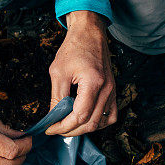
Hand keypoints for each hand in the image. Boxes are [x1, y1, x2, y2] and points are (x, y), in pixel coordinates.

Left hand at [46, 10, 116, 135]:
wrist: (89, 33)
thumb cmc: (74, 48)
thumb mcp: (58, 71)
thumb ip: (56, 97)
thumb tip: (53, 117)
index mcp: (93, 82)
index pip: (80, 116)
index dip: (64, 127)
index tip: (51, 128)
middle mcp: (107, 89)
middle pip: (91, 123)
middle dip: (71, 130)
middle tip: (56, 129)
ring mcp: (112, 91)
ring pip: (102, 123)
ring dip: (84, 128)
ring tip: (69, 125)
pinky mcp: (113, 91)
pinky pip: (111, 115)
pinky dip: (98, 122)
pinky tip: (86, 120)